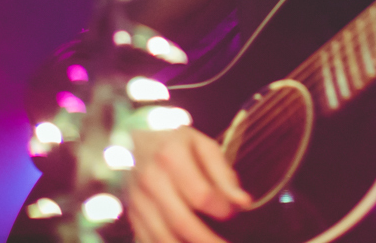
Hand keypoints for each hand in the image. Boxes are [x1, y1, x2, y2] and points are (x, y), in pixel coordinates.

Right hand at [129, 127, 250, 242]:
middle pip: (182, 222)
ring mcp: (137, 199)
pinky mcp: (132, 214)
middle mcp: (150, 179)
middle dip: (208, 240)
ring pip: (163, 237)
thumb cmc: (177, 144)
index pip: (201, 195)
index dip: (222, 210)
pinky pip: (148, 241)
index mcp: (171, 156)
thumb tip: (243, 202)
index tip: (234, 213)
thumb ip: (224, 175)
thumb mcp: (204, 147)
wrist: (138, 142)